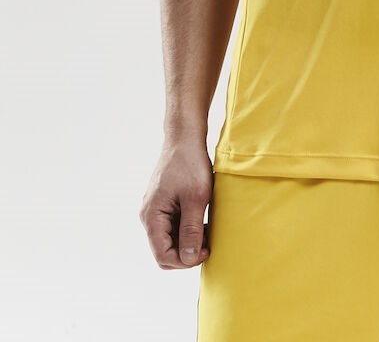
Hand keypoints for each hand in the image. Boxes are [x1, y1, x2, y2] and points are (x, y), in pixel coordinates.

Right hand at [139, 139, 212, 268]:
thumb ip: (191, 230)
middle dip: (186, 253)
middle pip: (165, 251)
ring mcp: (155, 210)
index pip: (163, 256)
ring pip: (170, 239)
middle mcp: (149, 216)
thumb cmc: (190, 164)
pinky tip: (204, 223)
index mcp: (152, 216)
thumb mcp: (196, 198)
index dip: (185, 261)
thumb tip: (188, 259)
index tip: (207, 251)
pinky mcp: (164, 204)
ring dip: (188, 241)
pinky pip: (173, 227)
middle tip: (209, 243)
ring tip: (209, 232)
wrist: (185, 138)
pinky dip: (187, 230)